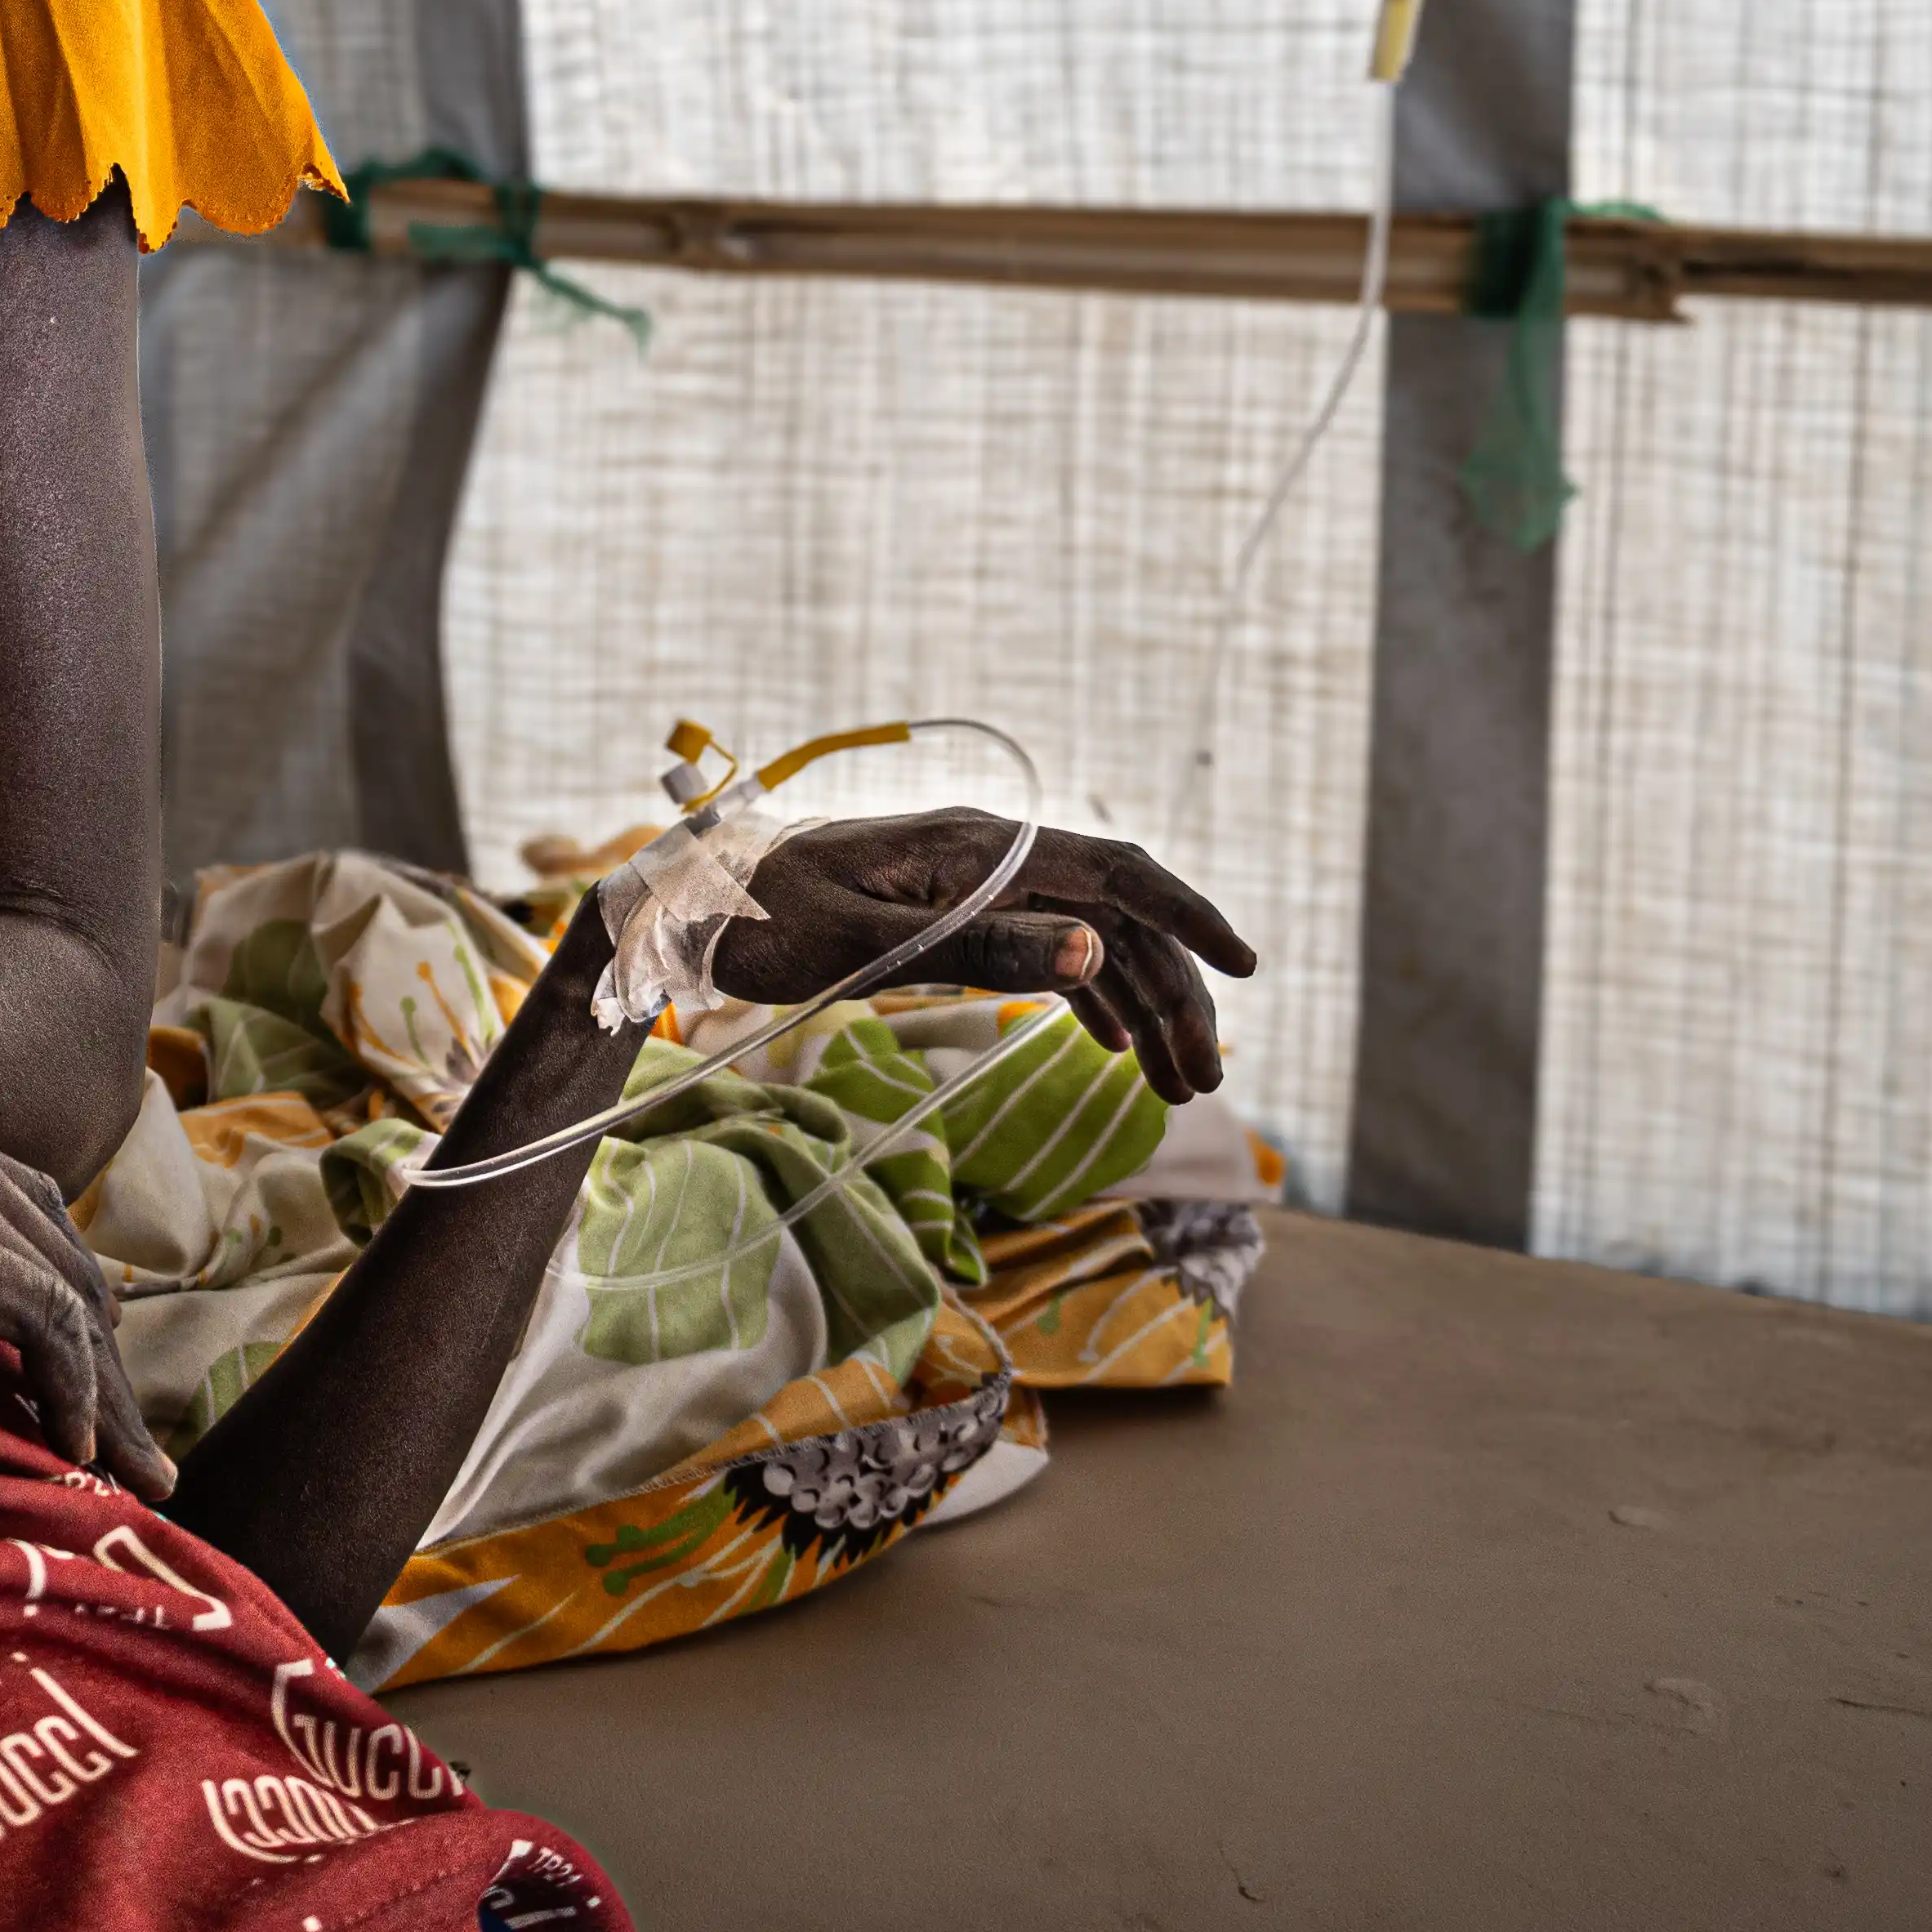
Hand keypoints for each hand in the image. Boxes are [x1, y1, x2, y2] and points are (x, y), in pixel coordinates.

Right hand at [0, 1030, 173, 1501]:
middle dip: (108, 1354)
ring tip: (137, 1474)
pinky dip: (74, 1388)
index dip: (56, 1293)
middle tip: (141, 1446)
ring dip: (112, 1390)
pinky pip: (44, 1322)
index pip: (24, 1212)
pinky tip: (80, 1450)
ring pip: (74, 1296)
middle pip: (66, 1258)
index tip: (72, 1372)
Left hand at [732, 809, 1256, 1100]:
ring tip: (1175, 1084)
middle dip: (1170, 994)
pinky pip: (1042, 946)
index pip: (1113, 868)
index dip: (1187, 915)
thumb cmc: (759, 924)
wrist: (685, 909)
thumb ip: (982, 946)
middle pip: (1112, 913)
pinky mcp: (948, 912)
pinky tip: (1111, 1046)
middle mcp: (985, 854)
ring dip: (1136, 1007)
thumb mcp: (866, 945)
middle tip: (1201, 1080)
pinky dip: (1086, 994)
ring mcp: (970, 882)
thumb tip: (1096, 946)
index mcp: (974, 847)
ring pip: (1084, 936)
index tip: (1246, 967)